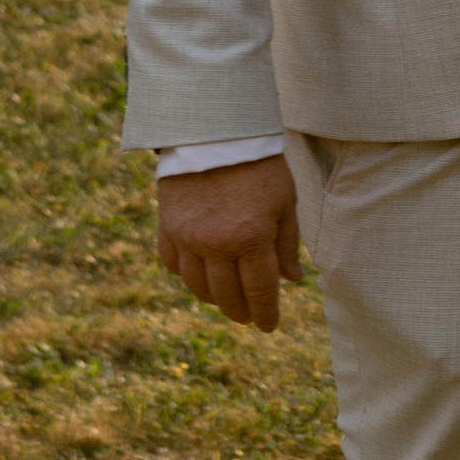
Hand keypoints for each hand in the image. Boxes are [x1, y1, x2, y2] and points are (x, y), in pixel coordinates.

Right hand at [156, 154, 300, 332]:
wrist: (214, 132)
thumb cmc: (259, 166)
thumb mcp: (285, 201)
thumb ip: (287, 244)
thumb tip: (291, 280)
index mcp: (252, 238)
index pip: (260, 291)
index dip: (266, 313)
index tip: (269, 326)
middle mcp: (217, 245)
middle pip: (227, 296)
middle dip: (240, 312)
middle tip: (248, 317)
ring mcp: (188, 239)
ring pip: (198, 287)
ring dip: (214, 299)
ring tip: (226, 300)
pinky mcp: (167, 228)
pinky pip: (174, 265)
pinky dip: (187, 276)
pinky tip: (199, 276)